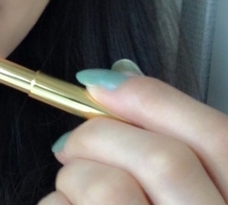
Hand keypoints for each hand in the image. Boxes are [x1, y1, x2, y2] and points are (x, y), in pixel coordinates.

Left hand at [38, 61, 227, 204]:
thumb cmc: (148, 204)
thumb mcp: (177, 186)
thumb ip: (162, 137)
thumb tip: (120, 74)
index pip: (218, 138)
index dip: (155, 99)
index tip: (98, 80)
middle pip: (163, 160)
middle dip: (99, 136)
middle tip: (68, 143)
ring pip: (107, 188)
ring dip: (73, 177)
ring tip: (70, 189)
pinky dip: (55, 203)